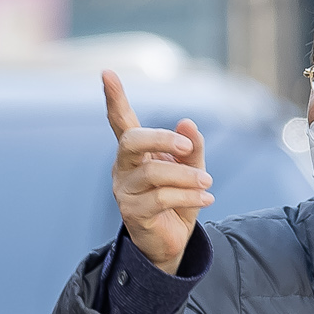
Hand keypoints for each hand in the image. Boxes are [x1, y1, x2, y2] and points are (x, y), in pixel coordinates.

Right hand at [104, 71, 211, 273]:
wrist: (173, 241)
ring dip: (186, 176)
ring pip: (153, 173)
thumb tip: (187, 123)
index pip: (121, 121)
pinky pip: (161, 198)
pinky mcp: (133, 213)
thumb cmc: (178, 199)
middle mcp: (124, 167)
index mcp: (136, 152)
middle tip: (187, 148)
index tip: (107, 72)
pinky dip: (188, 196)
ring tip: (207, 183)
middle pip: (132, 140)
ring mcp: (125, 190)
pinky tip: (206, 199)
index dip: (114, 98)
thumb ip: (191, 147)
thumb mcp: (191, 169)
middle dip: (162, 139)